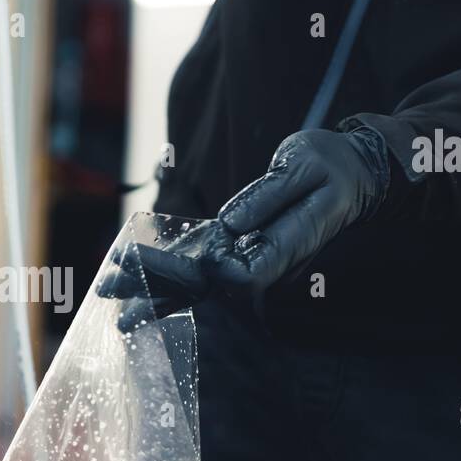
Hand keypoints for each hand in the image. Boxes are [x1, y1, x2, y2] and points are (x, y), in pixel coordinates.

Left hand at [98, 127, 388, 329]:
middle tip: (109, 292)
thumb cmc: (332, 167)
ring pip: (193, 280)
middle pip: (203, 284)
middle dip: (155, 287)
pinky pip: (195, 263)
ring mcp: (246, 255)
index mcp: (282, 248)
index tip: (182, 261)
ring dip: (151, 287)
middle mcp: (260, 261)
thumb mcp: (304, 169)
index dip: (203, 271)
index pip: (236, 274)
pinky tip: (134, 274)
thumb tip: (228, 225)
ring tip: (108, 293)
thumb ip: (267, 198)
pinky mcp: (235, 244)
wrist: (352, 173)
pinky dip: (164, 269)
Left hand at [214, 127, 388, 289]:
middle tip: (217, 229)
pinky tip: (240, 229)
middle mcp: (294, 262)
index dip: (221, 262)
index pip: (250, 276)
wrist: (355, 177)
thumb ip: (263, 196)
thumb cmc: (325, 165)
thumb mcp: (298, 163)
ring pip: (241, 279)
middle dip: (219, 260)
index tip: (216, 233)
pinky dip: (233, 250)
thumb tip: (229, 225)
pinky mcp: (281, 265)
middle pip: (241, 286)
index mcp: (302, 237)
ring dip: (225, 255)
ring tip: (232, 224)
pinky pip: (246, 266)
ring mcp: (287, 267)